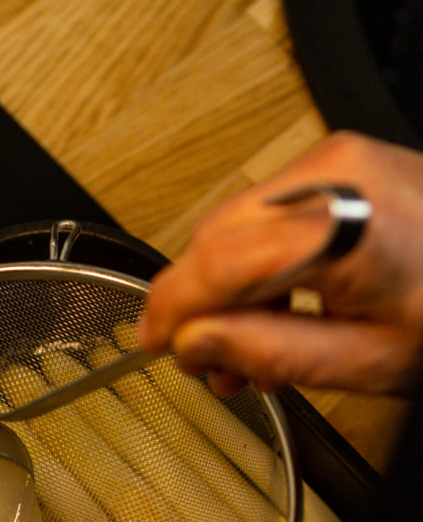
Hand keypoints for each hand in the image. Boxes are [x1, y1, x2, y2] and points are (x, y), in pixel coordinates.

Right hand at [138, 131, 422, 395]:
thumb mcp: (368, 358)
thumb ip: (271, 352)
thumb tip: (197, 344)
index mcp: (341, 222)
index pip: (217, 261)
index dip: (174, 307)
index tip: (154, 341)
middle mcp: (332, 172)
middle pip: (217, 239)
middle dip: (199, 305)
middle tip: (206, 361)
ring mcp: (335, 160)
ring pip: (235, 226)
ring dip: (225, 290)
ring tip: (244, 349)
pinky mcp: (339, 164)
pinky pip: (266, 214)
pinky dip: (255, 265)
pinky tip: (269, 310)